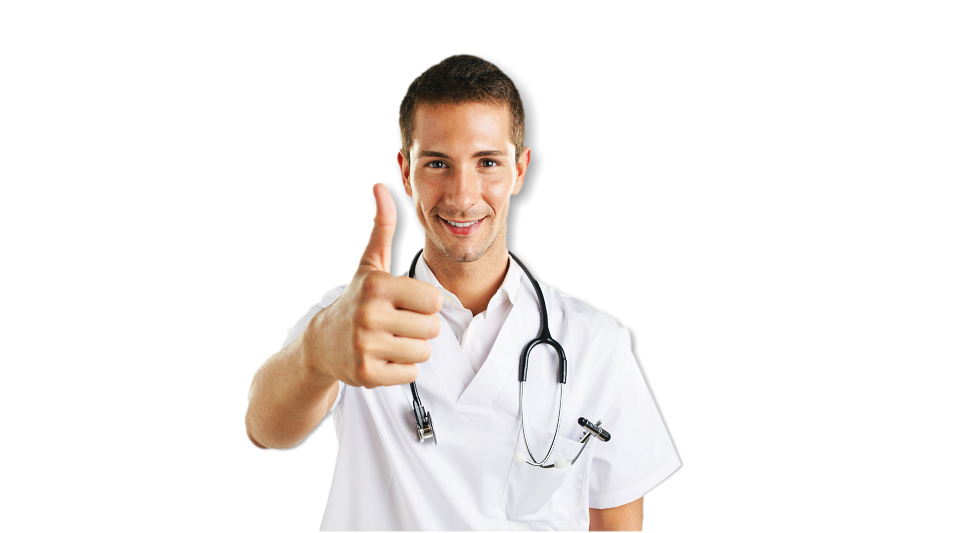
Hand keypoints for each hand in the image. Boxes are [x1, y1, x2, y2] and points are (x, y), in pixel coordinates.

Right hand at [307, 183, 442, 388]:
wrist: (322, 343)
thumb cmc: (356, 300)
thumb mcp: (370, 264)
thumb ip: (382, 227)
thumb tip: (380, 187)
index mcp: (377, 286)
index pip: (435, 300)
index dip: (425, 303)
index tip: (405, 302)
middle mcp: (369, 315)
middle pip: (432, 328)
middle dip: (420, 327)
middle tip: (397, 323)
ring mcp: (365, 346)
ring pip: (423, 352)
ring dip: (412, 348)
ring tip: (390, 339)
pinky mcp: (366, 374)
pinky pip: (410, 373)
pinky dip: (401, 368)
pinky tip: (383, 356)